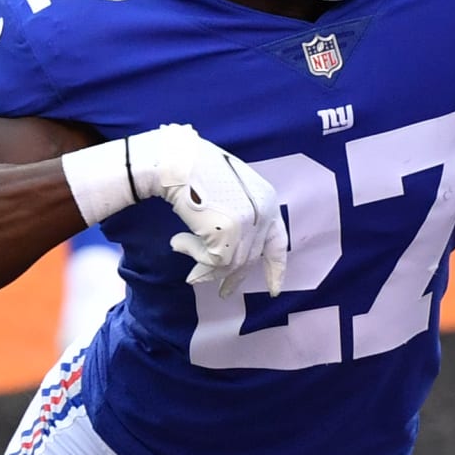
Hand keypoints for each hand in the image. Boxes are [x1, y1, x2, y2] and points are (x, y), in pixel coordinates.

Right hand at [128, 124, 287, 297]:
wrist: (176, 161)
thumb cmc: (196, 171)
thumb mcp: (230, 191)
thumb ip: (239, 216)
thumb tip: (231, 253)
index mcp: (267, 200)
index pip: (277, 243)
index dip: (276, 269)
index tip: (275, 290)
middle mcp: (263, 212)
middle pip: (250, 259)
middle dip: (234, 278)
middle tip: (223, 293)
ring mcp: (248, 223)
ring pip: (230, 264)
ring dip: (204, 267)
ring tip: (184, 255)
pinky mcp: (228, 233)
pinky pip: (212, 261)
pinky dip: (193, 256)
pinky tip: (177, 241)